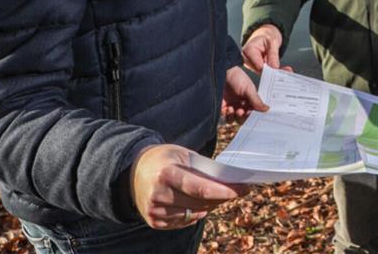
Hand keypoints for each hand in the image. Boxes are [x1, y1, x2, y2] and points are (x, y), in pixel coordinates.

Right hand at [130, 144, 247, 228]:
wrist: (134, 170)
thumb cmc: (164, 159)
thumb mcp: (183, 155)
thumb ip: (203, 169)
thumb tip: (229, 182)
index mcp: (167, 174)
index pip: (201, 189)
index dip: (224, 191)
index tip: (243, 189)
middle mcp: (159, 194)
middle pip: (201, 203)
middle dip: (222, 198)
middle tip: (237, 190)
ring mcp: (155, 210)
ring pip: (195, 214)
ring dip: (211, 206)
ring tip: (218, 196)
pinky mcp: (154, 221)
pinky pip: (184, 221)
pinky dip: (196, 213)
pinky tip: (200, 204)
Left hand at [221, 66, 268, 121]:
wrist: (221, 73)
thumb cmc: (237, 78)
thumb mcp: (249, 89)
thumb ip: (256, 100)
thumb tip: (267, 109)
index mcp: (249, 100)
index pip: (253, 112)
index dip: (253, 115)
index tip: (252, 116)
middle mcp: (241, 104)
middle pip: (243, 118)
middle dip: (243, 117)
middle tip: (241, 111)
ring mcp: (231, 106)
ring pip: (234, 120)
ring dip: (234, 117)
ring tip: (233, 109)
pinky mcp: (222, 107)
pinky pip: (225, 117)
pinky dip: (226, 115)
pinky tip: (227, 108)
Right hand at [242, 24, 284, 73]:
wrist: (265, 35)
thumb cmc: (266, 36)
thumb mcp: (272, 41)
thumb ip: (273, 54)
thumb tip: (274, 67)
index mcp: (248, 50)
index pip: (258, 65)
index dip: (269, 69)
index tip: (278, 70)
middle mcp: (247, 59)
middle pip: (260, 70)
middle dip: (274, 71)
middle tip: (286, 70)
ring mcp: (251, 64)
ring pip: (264, 73)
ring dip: (276, 72)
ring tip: (286, 69)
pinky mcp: (256, 68)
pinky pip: (266, 72)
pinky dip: (275, 71)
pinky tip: (283, 70)